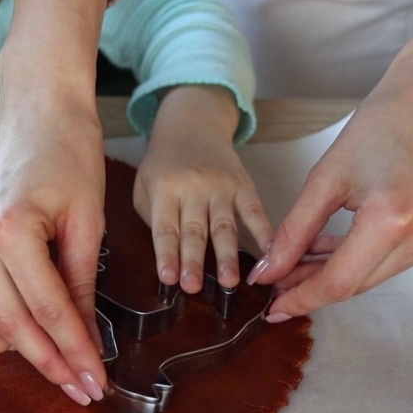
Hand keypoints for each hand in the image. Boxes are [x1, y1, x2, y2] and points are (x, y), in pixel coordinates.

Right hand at [0, 88, 108, 405]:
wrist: (38, 103)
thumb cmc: (69, 150)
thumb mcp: (88, 219)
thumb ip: (80, 284)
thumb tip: (86, 340)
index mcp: (10, 229)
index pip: (49, 311)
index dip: (76, 353)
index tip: (95, 382)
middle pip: (9, 323)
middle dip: (49, 361)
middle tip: (80, 386)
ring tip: (27, 346)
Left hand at [136, 86, 269, 291]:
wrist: (192, 125)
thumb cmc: (163, 166)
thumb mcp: (144, 187)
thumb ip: (152, 219)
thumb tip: (169, 257)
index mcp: (164, 190)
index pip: (165, 229)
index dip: (166, 255)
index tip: (169, 278)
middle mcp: (193, 189)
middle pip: (194, 231)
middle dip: (194, 261)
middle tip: (194, 287)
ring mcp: (221, 187)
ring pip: (224, 226)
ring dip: (227, 256)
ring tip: (230, 282)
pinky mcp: (243, 185)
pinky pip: (254, 211)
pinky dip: (263, 231)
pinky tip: (269, 251)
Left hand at [250, 0, 412, 319]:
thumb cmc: (383, 127)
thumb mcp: (325, 179)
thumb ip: (293, 232)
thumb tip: (268, 273)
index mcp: (392, 221)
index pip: (338, 283)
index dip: (301, 299)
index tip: (272, 309)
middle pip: (355, 284)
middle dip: (311, 286)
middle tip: (276, 282)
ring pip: (371, 277)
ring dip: (332, 273)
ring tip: (296, 263)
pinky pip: (390, 262)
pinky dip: (358, 259)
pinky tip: (330, 249)